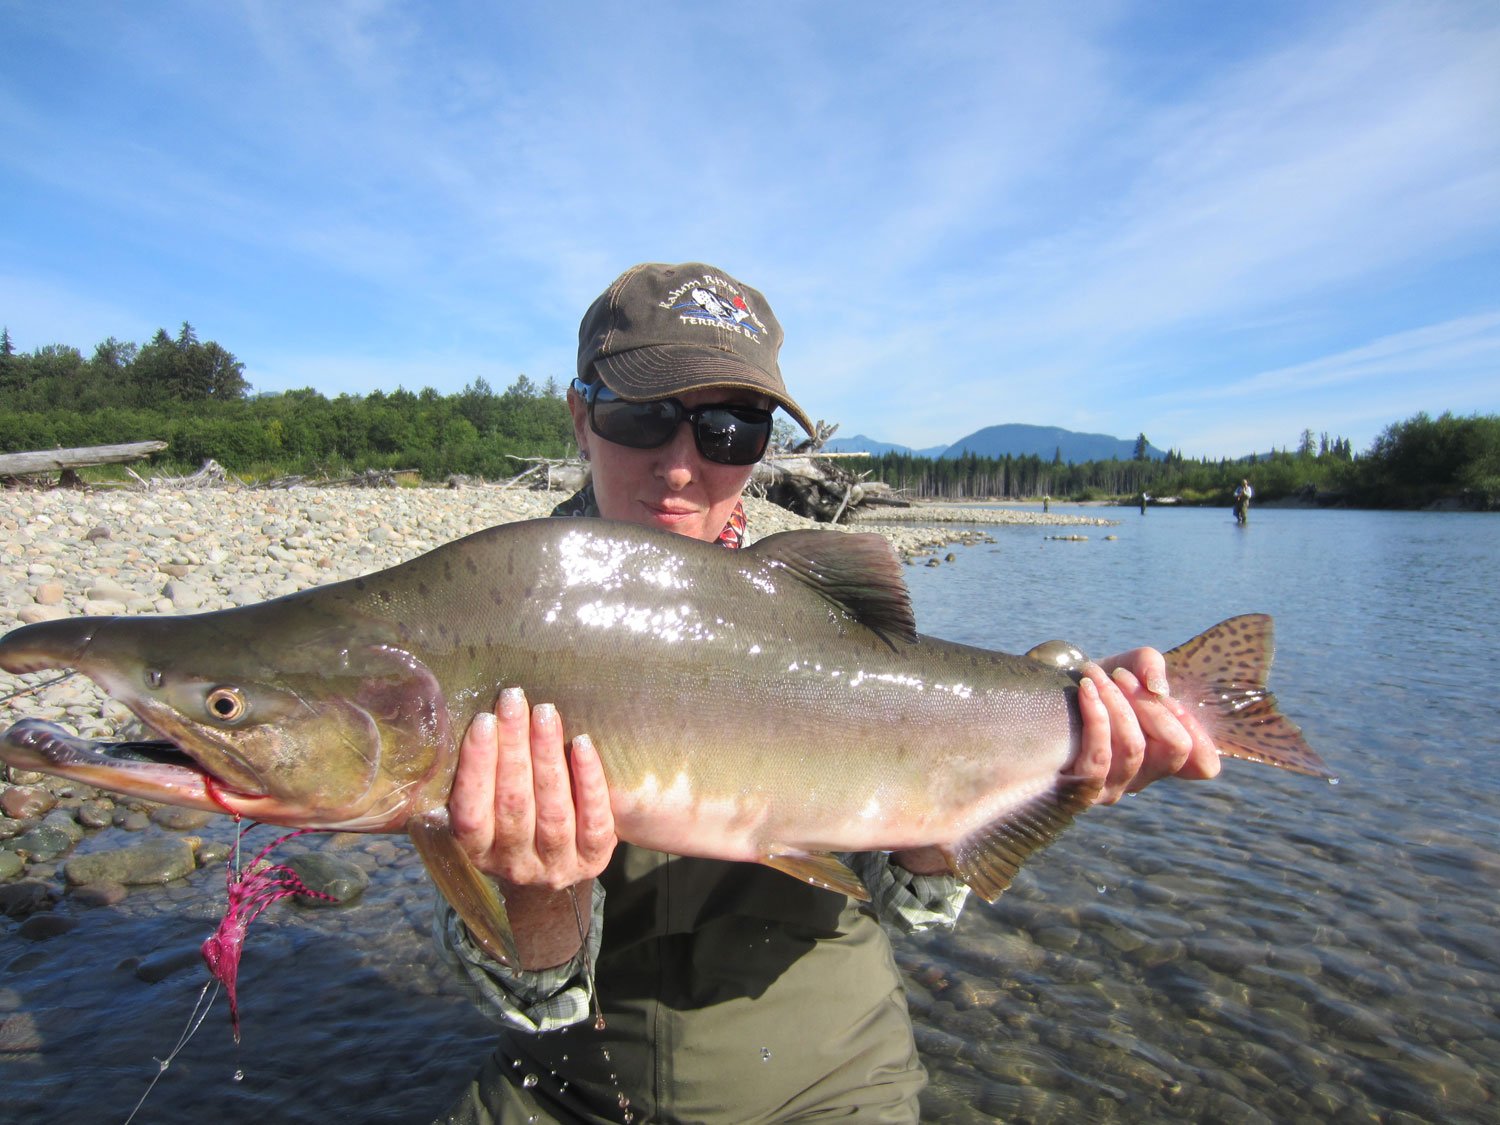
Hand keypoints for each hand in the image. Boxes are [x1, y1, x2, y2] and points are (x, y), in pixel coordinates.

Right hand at [448, 687, 616, 888]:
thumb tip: (472, 727)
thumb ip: (477, 783)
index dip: (477, 765)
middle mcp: (515, 864)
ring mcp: (556, 865)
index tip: (483, 720)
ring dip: (546, 756)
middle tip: (514, 700)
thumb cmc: (518, 819)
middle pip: (513, 803)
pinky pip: (593, 819)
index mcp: (479, 852)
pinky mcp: (593, 859)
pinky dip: (587, 779)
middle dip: (512, 746)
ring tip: (545, 713)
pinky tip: (582, 744)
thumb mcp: (489, 811)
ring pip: (552, 810)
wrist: (562, 862)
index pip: (472, 811)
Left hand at [1072, 648, 1220, 803]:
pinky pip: (1098, 758)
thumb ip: (1150, 667)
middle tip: (1121, 676)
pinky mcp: (1082, 789)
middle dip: (1149, 703)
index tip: (1161, 694)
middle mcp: (1145, 777)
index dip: (1194, 728)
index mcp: (1164, 756)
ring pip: (1134, 748)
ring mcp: (1115, 788)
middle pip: (1173, 747)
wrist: (1048, 693)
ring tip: (1096, 677)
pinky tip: (1086, 690)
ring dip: (1117, 703)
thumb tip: (1157, 689)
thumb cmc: (1097, 684)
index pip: (1203, 764)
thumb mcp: (1130, 666)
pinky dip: (1095, 717)